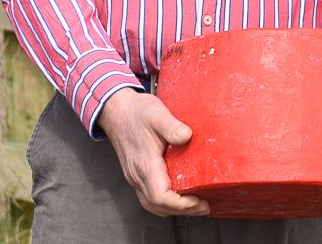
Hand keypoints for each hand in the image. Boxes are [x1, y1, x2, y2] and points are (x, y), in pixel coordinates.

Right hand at [97, 87, 209, 216]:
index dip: (180, 204)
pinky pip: (150, 196)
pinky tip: (179, 196)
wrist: (116, 110)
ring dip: (174, 209)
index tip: (198, 199)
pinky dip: (166, 202)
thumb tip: (187, 136)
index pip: (160, 197)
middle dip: (183, 210)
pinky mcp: (137, 174)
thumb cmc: (136, 112)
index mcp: (145, 164)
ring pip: (153, 204)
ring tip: (195, 204)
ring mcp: (136, 176)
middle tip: (204, 206)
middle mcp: (138, 175)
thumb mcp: (156, 113)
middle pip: (158, 206)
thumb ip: (172, 126)